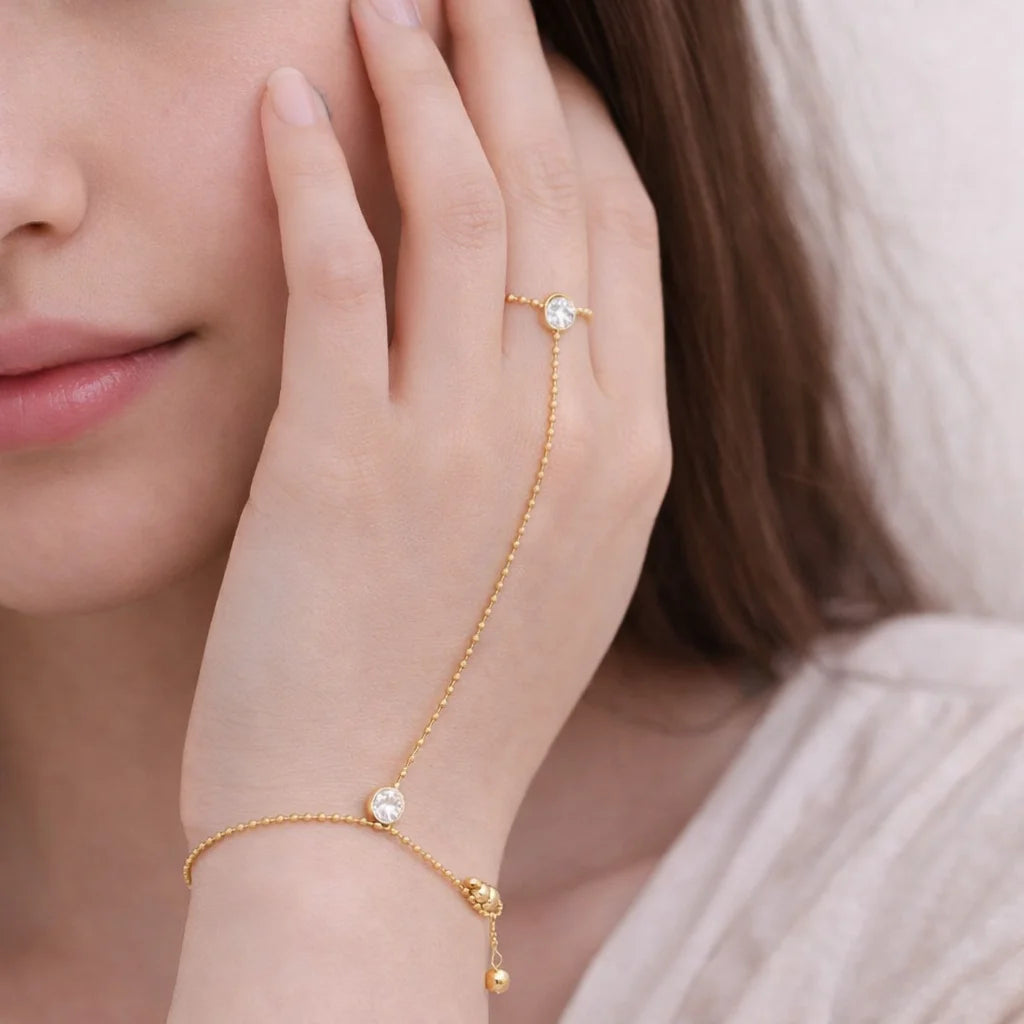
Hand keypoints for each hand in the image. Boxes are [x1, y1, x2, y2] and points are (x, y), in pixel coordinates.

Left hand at [179, 0, 669, 869]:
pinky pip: (343, 279)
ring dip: (423, 88)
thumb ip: (566, 446)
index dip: (585, 136)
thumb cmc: (456, 710)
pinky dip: (318, 178)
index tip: (539, 78)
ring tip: (388, 3)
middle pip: (555, 199)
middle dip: (515, 71)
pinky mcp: (345, 466)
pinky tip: (288, 101)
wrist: (378, 832)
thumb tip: (537, 333)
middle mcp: (567, 433)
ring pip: (464, 213)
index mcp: (627, 459)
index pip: (626, 243)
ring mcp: (462, 444)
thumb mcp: (556, 571)